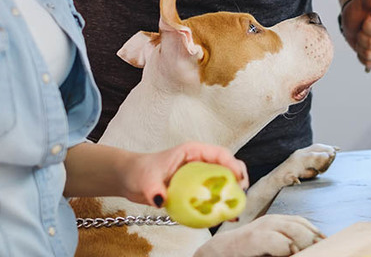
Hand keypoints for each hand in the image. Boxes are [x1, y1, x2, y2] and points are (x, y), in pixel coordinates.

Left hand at [121, 142, 248, 207]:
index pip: (220, 154)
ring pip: (222, 183)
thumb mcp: (146, 179)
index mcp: (193, 152)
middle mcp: (200, 163)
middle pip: (227, 168)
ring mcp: (199, 177)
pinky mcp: (195, 190)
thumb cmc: (139, 171)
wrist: (131, 179)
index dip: (233, 165)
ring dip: (230, 196)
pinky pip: (211, 196)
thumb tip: (160, 200)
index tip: (238, 179)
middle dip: (238, 181)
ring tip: (234, 212)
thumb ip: (153, 188)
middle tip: (240, 197)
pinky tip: (221, 218)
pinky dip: (218, 205)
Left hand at [339, 0, 370, 69]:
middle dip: (361, 37)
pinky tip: (365, 47)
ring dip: (360, 47)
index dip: (366, 28)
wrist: (357, 23)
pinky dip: (362, 56)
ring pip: (370, 55)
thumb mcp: (360, 2)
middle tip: (362, 30)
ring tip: (362, 38)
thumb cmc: (360, 11)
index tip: (364, 21)